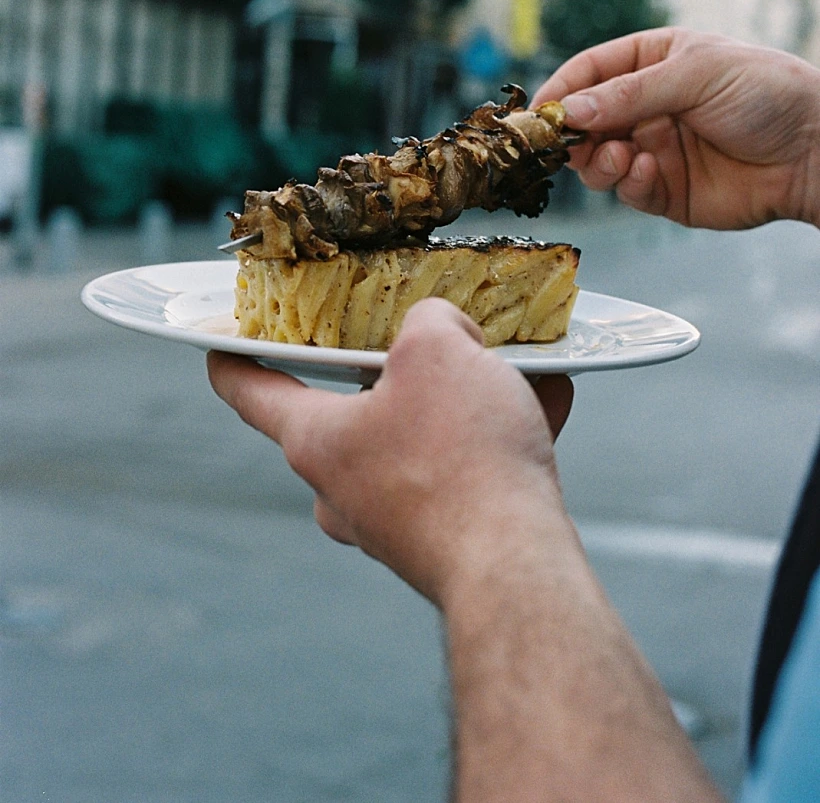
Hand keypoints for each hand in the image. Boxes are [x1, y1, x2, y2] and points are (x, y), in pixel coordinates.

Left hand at [207, 299, 573, 605]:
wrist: (517, 570)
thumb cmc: (462, 458)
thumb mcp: (438, 348)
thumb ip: (430, 320)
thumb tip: (446, 333)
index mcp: (317, 441)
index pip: (252, 392)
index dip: (234, 359)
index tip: (219, 345)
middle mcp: (341, 489)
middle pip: (350, 413)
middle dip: (398, 373)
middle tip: (436, 344)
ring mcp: (388, 524)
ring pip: (417, 441)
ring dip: (463, 403)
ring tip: (516, 373)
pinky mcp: (437, 545)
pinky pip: (459, 474)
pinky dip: (494, 440)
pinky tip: (543, 407)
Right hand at [534, 27, 819, 229]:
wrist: (814, 152)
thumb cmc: (767, 94)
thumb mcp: (696, 74)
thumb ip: (629, 94)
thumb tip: (571, 112)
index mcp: (654, 62)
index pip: (590, 71)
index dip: (562, 89)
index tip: (539, 112)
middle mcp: (647, 106)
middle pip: (585, 121)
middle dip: (572, 133)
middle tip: (569, 143)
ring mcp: (654, 149)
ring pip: (598, 161)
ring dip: (597, 161)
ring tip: (618, 157)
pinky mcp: (666, 190)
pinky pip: (628, 190)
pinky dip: (628, 183)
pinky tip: (646, 172)